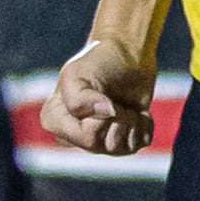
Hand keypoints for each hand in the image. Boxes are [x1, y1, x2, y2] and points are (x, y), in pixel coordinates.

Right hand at [41, 37, 155, 155]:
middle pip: (101, 144)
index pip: (85, 136)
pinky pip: (138, 144)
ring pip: (119, 148)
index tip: (101, 93)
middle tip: (115, 98)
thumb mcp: (76, 74)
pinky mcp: (124, 140)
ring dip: (130, 121)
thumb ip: (78, 100)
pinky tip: (138, 111)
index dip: (100, 116)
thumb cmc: (97, 61)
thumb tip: (107, 114)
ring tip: (125, 103)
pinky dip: (144, 125)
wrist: (128, 52)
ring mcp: (100, 140)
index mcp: (55, 120)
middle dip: (117, 118)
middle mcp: (74, 136)